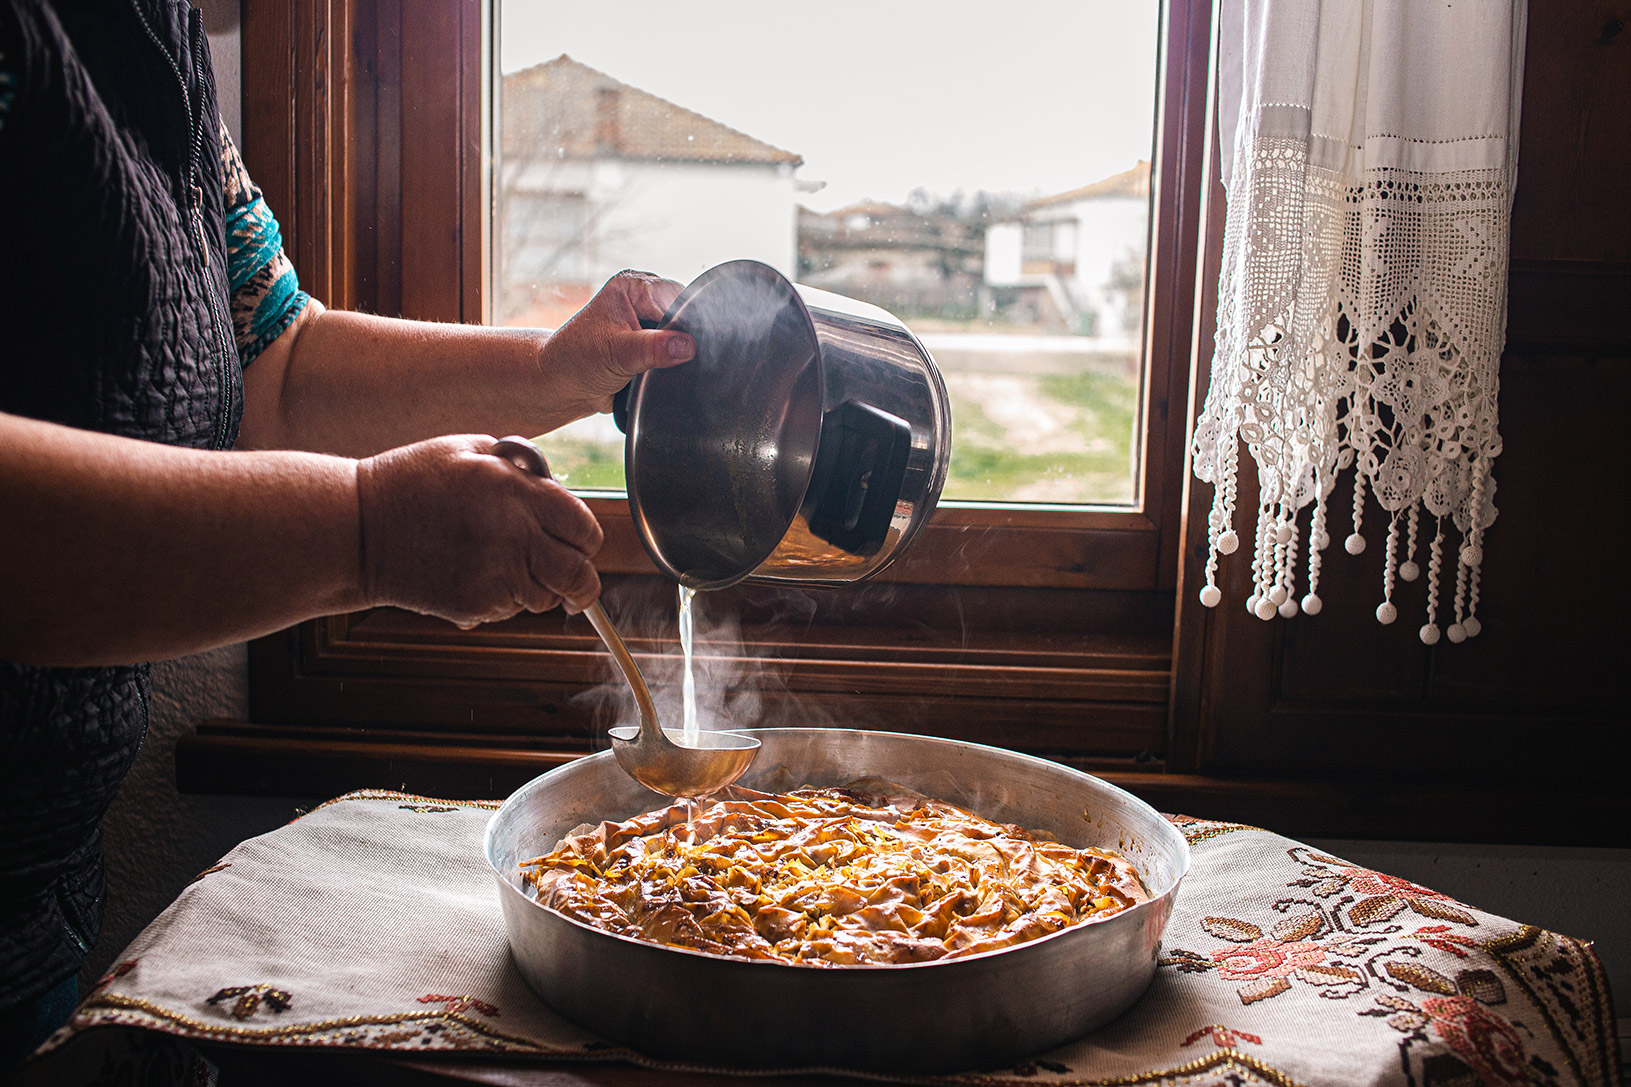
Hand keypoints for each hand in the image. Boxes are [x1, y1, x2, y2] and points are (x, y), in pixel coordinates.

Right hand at [356, 435, 603, 626]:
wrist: (357, 529)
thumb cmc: (410, 482)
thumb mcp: (469, 449)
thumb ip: (521, 468)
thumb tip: (556, 490)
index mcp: (515, 492)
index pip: (584, 528)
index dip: (586, 537)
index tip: (579, 541)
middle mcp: (511, 536)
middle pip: (579, 576)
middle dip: (581, 581)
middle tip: (573, 580)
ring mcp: (493, 575)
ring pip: (547, 598)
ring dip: (540, 588)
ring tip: (508, 566)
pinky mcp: (474, 605)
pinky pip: (511, 610)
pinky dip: (505, 599)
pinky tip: (476, 574)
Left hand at [537, 269, 695, 415]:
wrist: (564, 385)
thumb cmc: (578, 360)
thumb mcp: (617, 353)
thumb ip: (653, 348)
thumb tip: (687, 346)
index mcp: (633, 286)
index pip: (675, 300)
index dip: (682, 326)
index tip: (685, 349)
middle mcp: (643, 297)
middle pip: (683, 316)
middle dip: (680, 339)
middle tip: (662, 360)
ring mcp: (649, 319)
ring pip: (684, 333)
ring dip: (677, 352)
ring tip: (655, 365)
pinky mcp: (652, 340)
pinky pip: (677, 348)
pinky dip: (674, 361)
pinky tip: (661, 370)